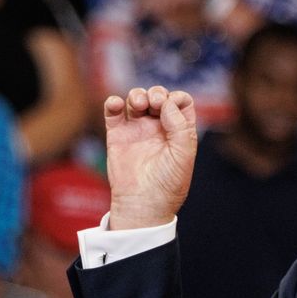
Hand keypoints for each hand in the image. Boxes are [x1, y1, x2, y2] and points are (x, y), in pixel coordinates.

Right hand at [103, 87, 197, 229]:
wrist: (142, 204)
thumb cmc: (167, 184)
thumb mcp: (183, 155)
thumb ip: (180, 126)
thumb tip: (166, 102)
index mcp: (178, 132)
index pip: (180, 102)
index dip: (176, 98)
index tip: (169, 107)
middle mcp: (158, 128)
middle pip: (158, 96)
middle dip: (156, 93)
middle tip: (154, 104)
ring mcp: (137, 130)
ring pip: (136, 99)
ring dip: (137, 94)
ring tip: (138, 105)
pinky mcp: (117, 135)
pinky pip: (114, 111)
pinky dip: (113, 102)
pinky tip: (117, 104)